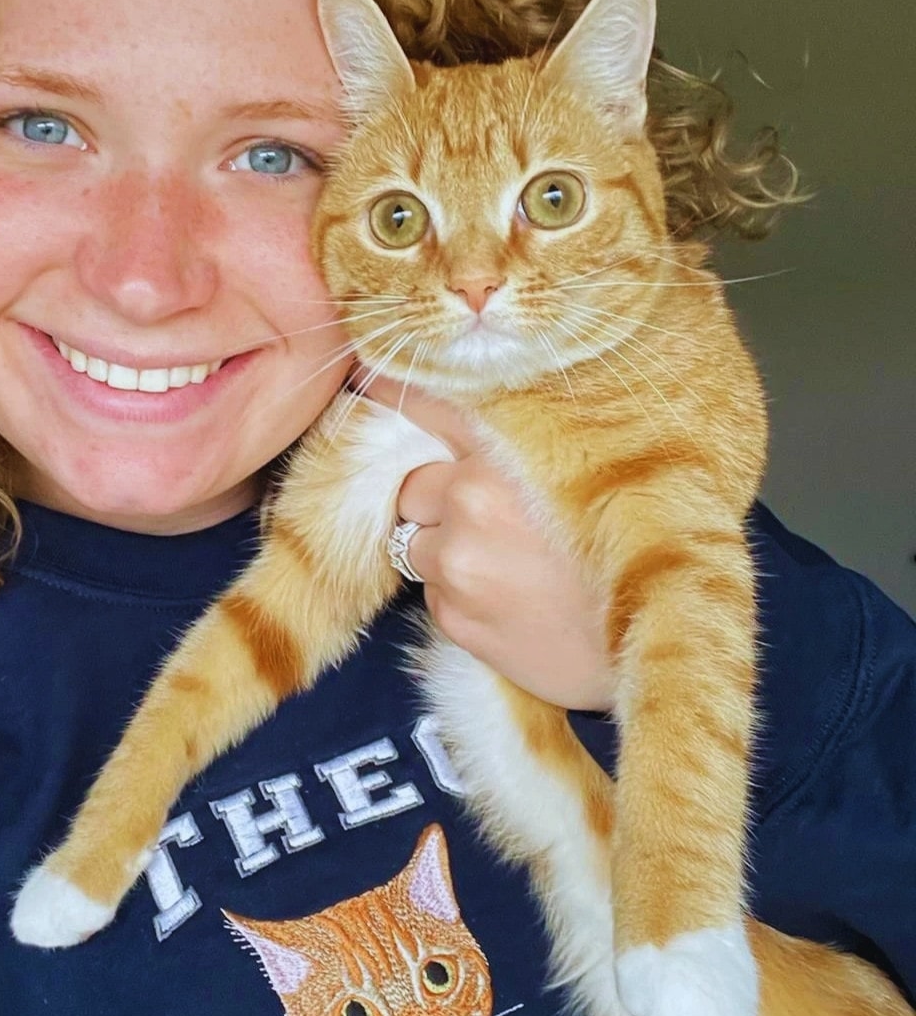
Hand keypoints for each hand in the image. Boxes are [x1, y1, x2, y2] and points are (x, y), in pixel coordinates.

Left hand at [365, 377, 615, 712]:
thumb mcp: (598, 465)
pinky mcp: (454, 616)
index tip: (360, 376)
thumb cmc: (637, 548)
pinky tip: (514, 602)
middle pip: (416, 482)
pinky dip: (462, 595)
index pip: (423, 400)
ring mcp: (459, 560)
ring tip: (512, 568)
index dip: (390, 388)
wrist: (655, 639)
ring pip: (418, 540)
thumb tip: (477, 419)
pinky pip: (434, 592)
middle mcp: (472, 497)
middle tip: (496, 521)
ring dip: (450, 551)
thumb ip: (529, 437)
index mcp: (508, 448)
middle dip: (441, 499)